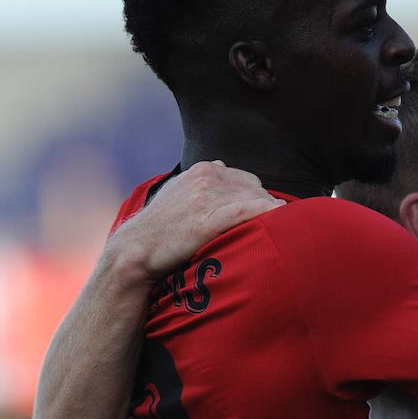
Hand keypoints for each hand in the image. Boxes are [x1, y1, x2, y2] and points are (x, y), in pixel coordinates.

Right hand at [114, 161, 282, 279]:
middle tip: (270, 228)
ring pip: (254, 199)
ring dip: (269, 214)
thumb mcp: (179, 193)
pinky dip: (267, 213)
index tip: (261, 217)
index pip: (246, 180)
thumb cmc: (160, 227)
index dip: (255, 199)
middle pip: (254, 189)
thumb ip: (202, 181)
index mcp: (203, 169)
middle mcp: (206, 178)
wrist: (136, 249)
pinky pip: (247, 211)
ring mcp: (206, 197)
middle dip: (263, 207)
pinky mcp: (206, 220)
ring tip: (281, 229)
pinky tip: (281, 217)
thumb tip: (221, 169)